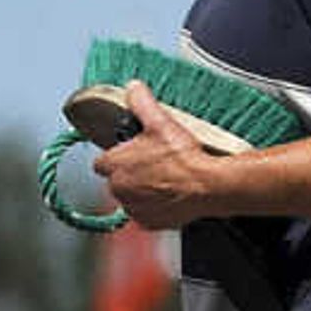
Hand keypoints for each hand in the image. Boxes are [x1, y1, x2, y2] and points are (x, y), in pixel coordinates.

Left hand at [90, 81, 218, 231]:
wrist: (208, 186)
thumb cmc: (183, 157)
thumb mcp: (161, 122)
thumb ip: (142, 102)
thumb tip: (133, 87)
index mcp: (113, 165)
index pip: (103, 161)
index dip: (119, 156)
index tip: (134, 153)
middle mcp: (117, 189)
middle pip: (117, 180)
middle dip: (132, 174)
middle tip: (155, 165)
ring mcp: (133, 208)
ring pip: (132, 198)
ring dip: (143, 191)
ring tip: (167, 180)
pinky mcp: (149, 223)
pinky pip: (147, 214)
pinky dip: (156, 207)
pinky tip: (172, 195)